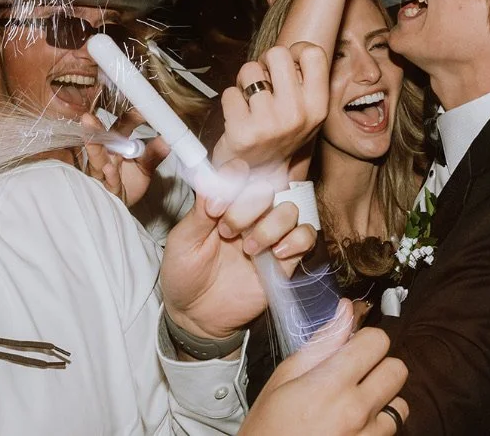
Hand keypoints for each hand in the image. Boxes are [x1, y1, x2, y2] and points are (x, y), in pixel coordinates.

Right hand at [80, 111, 165, 206]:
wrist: (121, 207)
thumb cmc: (127, 183)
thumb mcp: (145, 167)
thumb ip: (155, 153)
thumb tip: (170, 140)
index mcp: (117, 146)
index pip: (122, 126)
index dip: (132, 116)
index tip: (142, 107)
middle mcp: (107, 157)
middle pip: (101, 141)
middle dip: (95, 129)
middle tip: (89, 118)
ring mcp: (102, 173)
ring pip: (98, 160)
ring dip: (95, 149)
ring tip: (93, 139)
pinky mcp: (106, 189)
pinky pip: (107, 182)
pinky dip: (109, 176)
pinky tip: (108, 169)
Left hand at [161, 169, 315, 338]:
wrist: (195, 316)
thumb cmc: (184, 274)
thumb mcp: (182, 241)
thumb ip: (199, 211)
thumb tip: (213, 183)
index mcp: (226, 203)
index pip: (242, 173)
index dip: (235, 178)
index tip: (217, 204)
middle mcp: (251, 215)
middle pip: (269, 189)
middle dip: (250, 206)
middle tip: (228, 231)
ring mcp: (270, 236)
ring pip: (290, 210)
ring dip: (272, 225)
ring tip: (250, 247)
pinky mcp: (285, 260)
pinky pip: (306, 237)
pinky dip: (297, 239)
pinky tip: (277, 253)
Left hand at [212, 42, 328, 171]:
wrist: (259, 177)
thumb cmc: (280, 136)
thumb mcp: (306, 113)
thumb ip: (305, 82)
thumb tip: (293, 50)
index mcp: (318, 108)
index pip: (314, 54)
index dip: (296, 51)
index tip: (287, 63)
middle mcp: (298, 115)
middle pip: (277, 54)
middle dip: (265, 64)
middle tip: (264, 83)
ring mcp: (270, 124)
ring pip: (249, 70)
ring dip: (245, 82)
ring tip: (251, 103)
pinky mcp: (243, 131)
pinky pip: (230, 92)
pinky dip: (231, 101)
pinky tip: (239, 118)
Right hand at [243, 308, 408, 435]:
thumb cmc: (267, 428)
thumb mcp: (283, 380)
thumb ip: (321, 344)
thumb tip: (346, 311)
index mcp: (330, 385)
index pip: (377, 341)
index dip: (366, 339)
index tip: (354, 346)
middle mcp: (355, 411)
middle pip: (397, 369)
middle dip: (380, 366)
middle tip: (357, 374)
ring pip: (400, 403)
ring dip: (383, 399)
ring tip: (356, 404)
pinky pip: (391, 431)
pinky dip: (378, 425)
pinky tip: (355, 426)